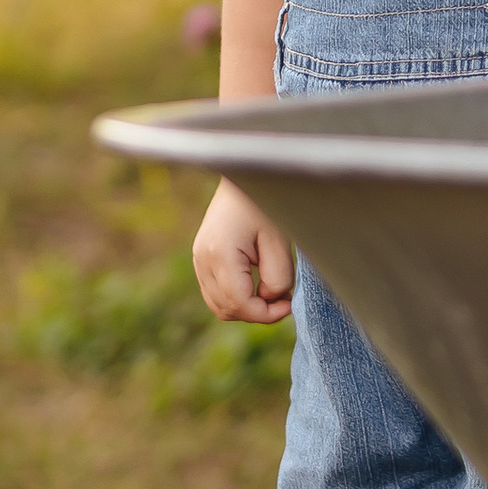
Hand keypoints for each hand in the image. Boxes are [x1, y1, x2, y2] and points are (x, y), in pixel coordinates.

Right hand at [193, 179, 294, 325]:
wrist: (245, 174)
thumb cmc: (265, 203)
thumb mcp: (278, 241)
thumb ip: (276, 277)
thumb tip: (269, 300)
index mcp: (220, 255)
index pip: (239, 304)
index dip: (266, 315)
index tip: (289, 306)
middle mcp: (202, 259)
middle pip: (226, 309)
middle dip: (256, 313)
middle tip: (284, 300)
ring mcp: (198, 258)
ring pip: (218, 304)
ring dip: (245, 307)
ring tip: (272, 292)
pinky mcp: (201, 256)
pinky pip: (215, 291)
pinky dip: (235, 296)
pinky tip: (258, 284)